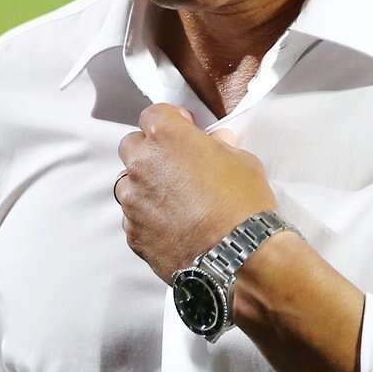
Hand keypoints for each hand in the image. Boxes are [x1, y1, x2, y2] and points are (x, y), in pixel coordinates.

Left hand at [115, 103, 276, 282]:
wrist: (237, 256)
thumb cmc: (242, 206)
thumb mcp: (243, 162)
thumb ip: (221, 147)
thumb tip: (217, 143)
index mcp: (167, 137)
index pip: (153, 114)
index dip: (170, 120)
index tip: (182, 127)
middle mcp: (142, 164)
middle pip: (131, 146)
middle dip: (151, 151)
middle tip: (176, 164)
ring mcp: (133, 200)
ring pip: (128, 184)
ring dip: (146, 187)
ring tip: (176, 201)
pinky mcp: (133, 232)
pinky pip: (133, 217)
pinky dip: (148, 218)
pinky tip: (174, 225)